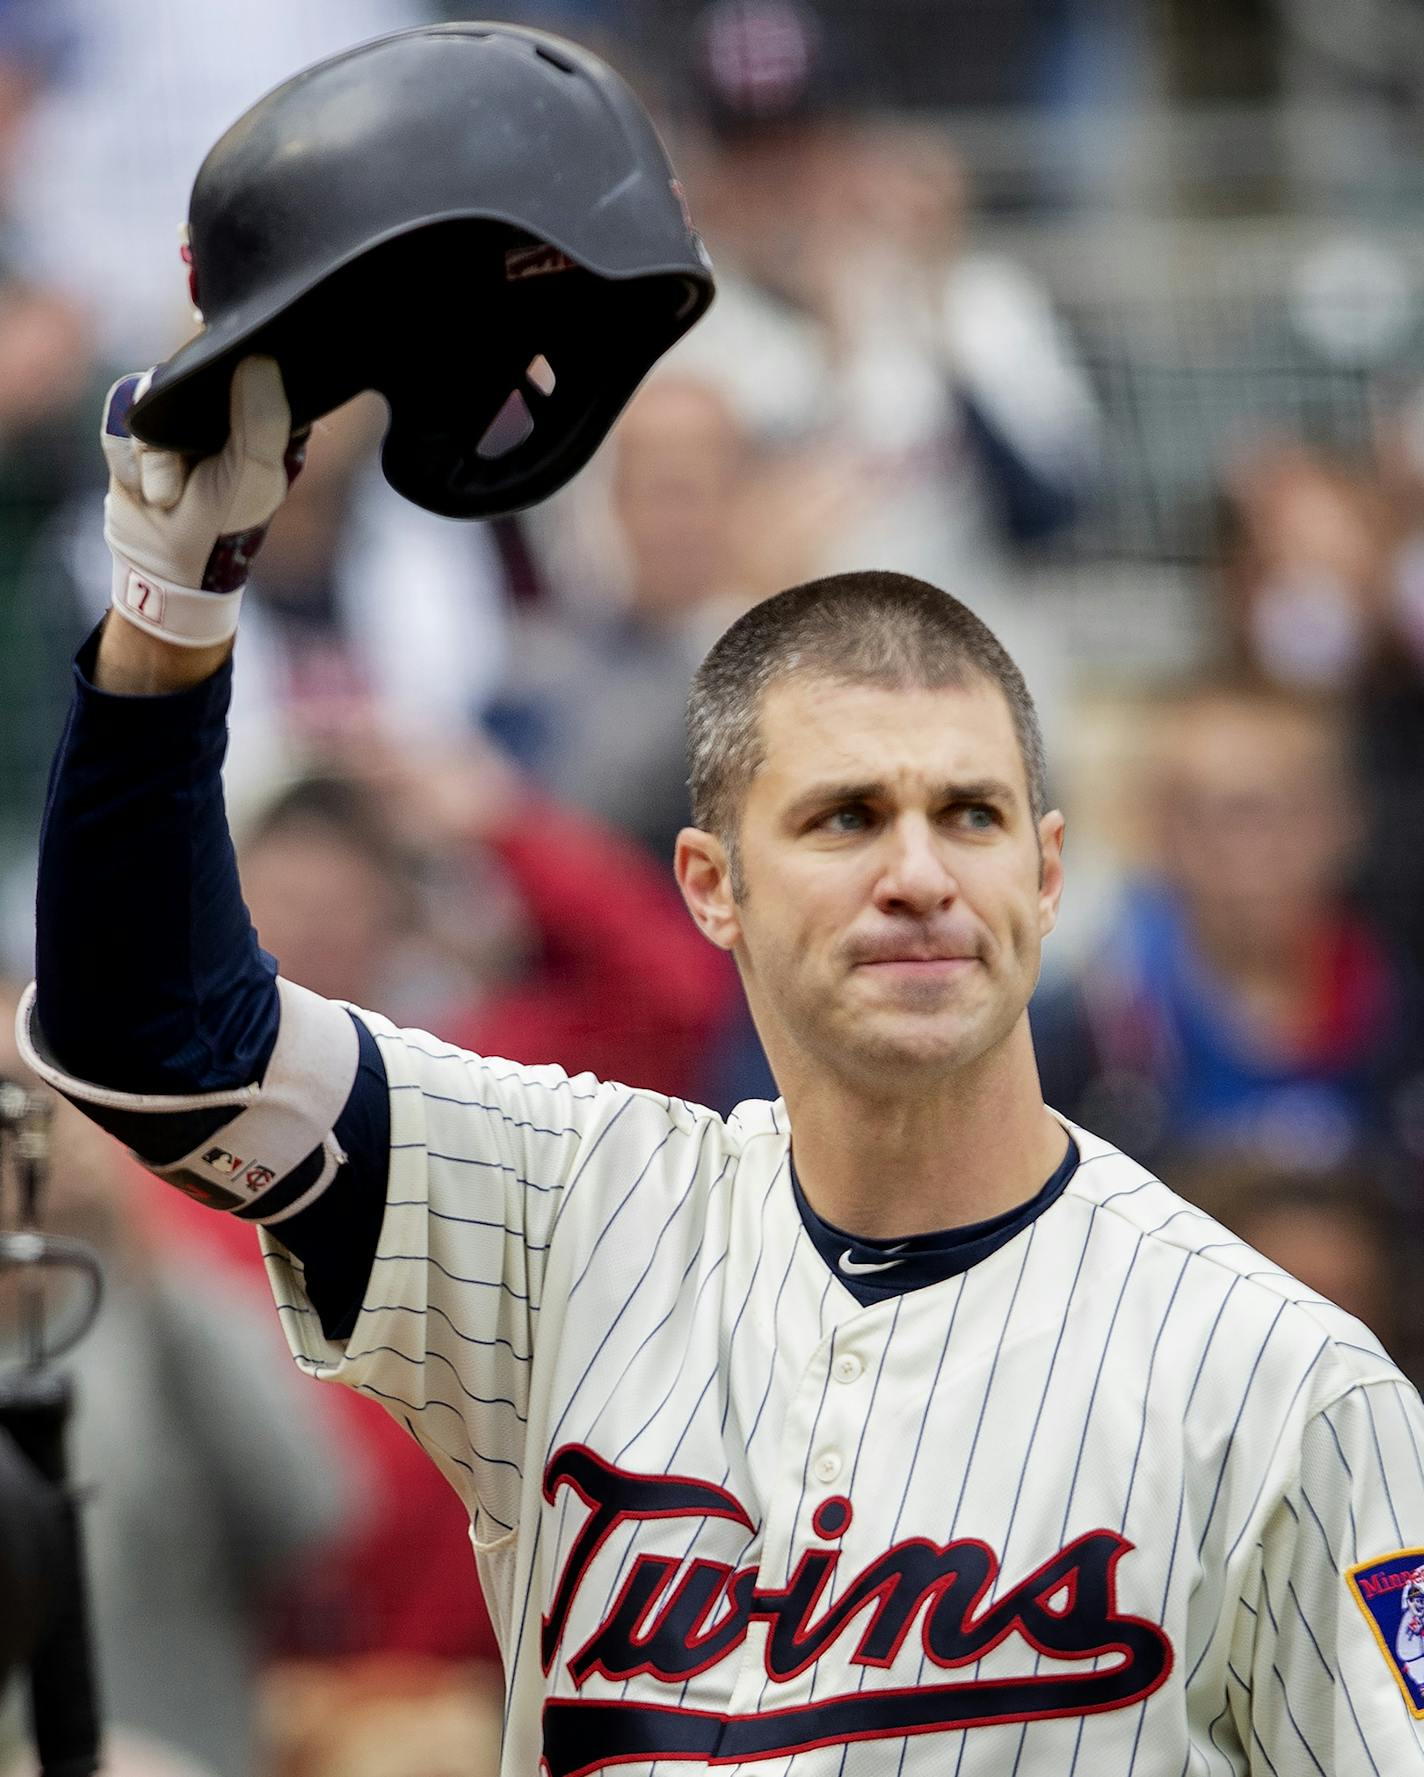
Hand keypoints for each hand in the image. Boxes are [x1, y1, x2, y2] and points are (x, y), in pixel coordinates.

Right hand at [101, 354, 303, 650]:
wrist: (164, 567)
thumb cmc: (223, 525)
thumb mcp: (254, 477)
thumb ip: (262, 421)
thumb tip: (258, 360)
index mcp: (263, 414)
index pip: (248, 365)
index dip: (230, 382)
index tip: (216, 424)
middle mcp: (221, 409)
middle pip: (186, 377)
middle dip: (177, 437)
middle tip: (187, 480)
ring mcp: (176, 416)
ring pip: (147, 399)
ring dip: (152, 457)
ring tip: (165, 496)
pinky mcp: (135, 428)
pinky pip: (118, 416)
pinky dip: (125, 459)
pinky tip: (142, 490)